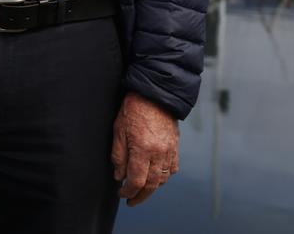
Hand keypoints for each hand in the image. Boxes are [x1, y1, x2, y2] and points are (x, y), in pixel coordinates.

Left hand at [111, 91, 178, 205]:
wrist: (154, 93)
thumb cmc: (133, 108)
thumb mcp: (118, 130)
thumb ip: (118, 155)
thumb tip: (119, 176)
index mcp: (143, 149)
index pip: (136, 181)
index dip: (128, 191)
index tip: (121, 193)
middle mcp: (159, 153)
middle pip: (151, 185)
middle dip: (140, 196)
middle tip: (131, 200)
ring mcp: (169, 151)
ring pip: (162, 179)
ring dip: (152, 188)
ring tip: (141, 189)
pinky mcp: (175, 146)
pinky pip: (172, 169)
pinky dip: (164, 177)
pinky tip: (155, 176)